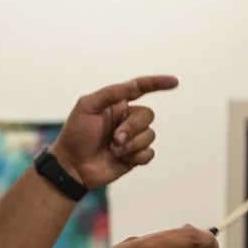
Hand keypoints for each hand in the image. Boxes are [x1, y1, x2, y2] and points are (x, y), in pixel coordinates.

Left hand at [50, 74, 178, 188]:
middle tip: (115, 139)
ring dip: (132, 144)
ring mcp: (132, 139)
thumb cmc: (76, 135)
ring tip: (114, 150)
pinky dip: (137, 156)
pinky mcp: (134, 157)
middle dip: (133, 128)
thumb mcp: (86, 106)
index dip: (158, 84)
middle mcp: (127, 119)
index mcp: (116, 105)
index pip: (141, 89)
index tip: (174, 82)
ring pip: (150, 135)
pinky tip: (123, 159)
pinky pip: (150, 153)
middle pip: (148, 115)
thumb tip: (134, 84)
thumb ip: (110, 93)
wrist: (73, 166)